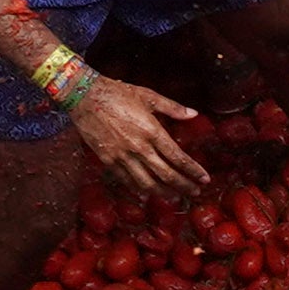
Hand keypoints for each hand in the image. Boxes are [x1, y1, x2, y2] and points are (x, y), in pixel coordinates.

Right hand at [70, 72, 207, 196]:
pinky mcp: (107, 160)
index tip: (204, 179)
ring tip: (175, 196)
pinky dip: (139, 189)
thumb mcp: (148, 96)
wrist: (83, 95)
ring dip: (164, 192)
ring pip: (147, 183)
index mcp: (152, 131)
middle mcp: (139, 147)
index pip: (178, 158)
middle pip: (167, 175)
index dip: (193, 171)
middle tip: (195, 192)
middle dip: (184, 186)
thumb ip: (173, 108)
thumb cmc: (117, 93)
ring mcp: (122, 156)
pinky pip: (127, 180)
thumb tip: (194, 114)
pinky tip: (148, 192)